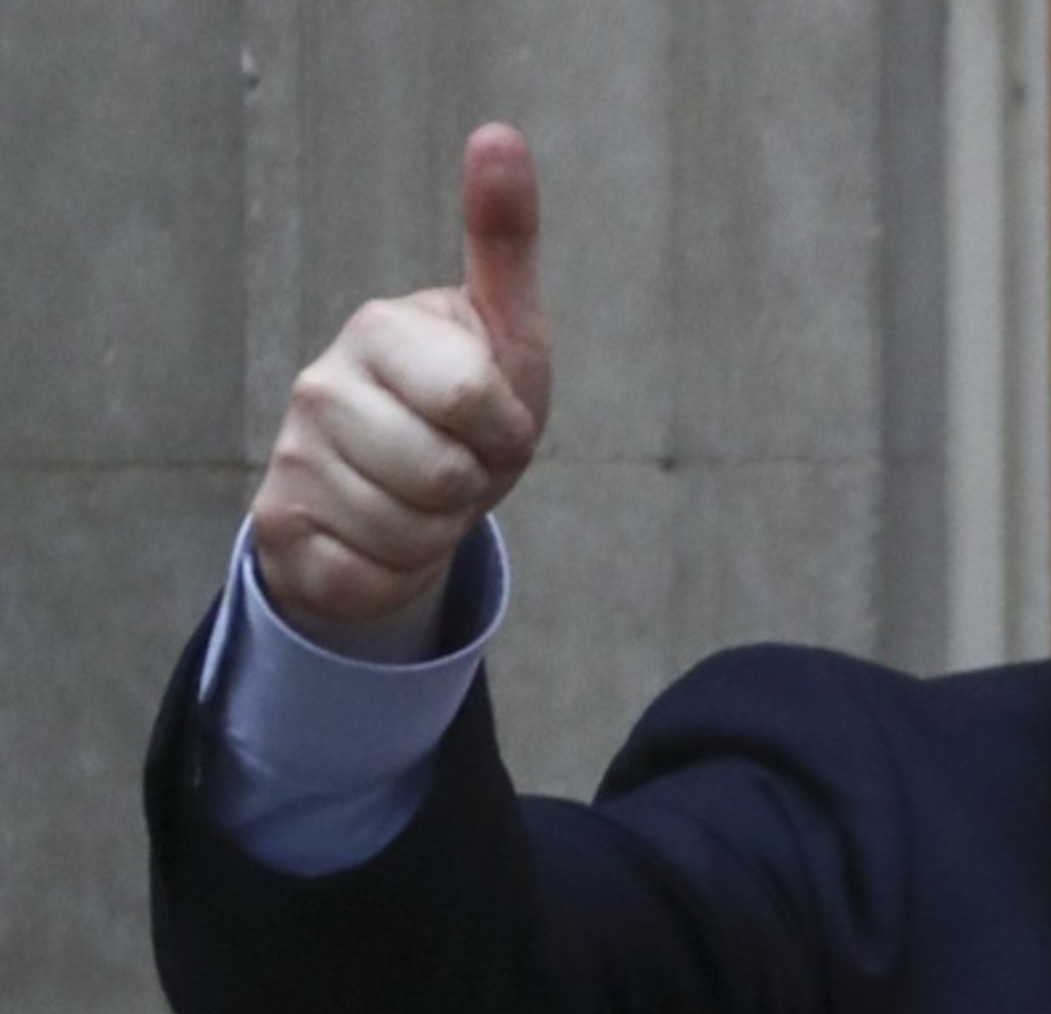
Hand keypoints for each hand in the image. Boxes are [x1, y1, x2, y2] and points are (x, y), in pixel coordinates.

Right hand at [248, 123, 551, 652]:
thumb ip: (504, 241)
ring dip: (440, 532)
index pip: (473, 399)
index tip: (494, 419)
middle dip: (474, 486)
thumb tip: (499, 133)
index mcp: (380, 328)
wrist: (408, 496)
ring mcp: (291, 456)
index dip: (508, 429)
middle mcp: (318, 384)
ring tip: (424, 498)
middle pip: (443, 475)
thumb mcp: (508, 332)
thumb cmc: (470, 408)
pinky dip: (397, 573)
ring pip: (410, 533)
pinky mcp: (278, 527)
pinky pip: (370, 577)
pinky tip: (382, 537)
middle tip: (459, 464)